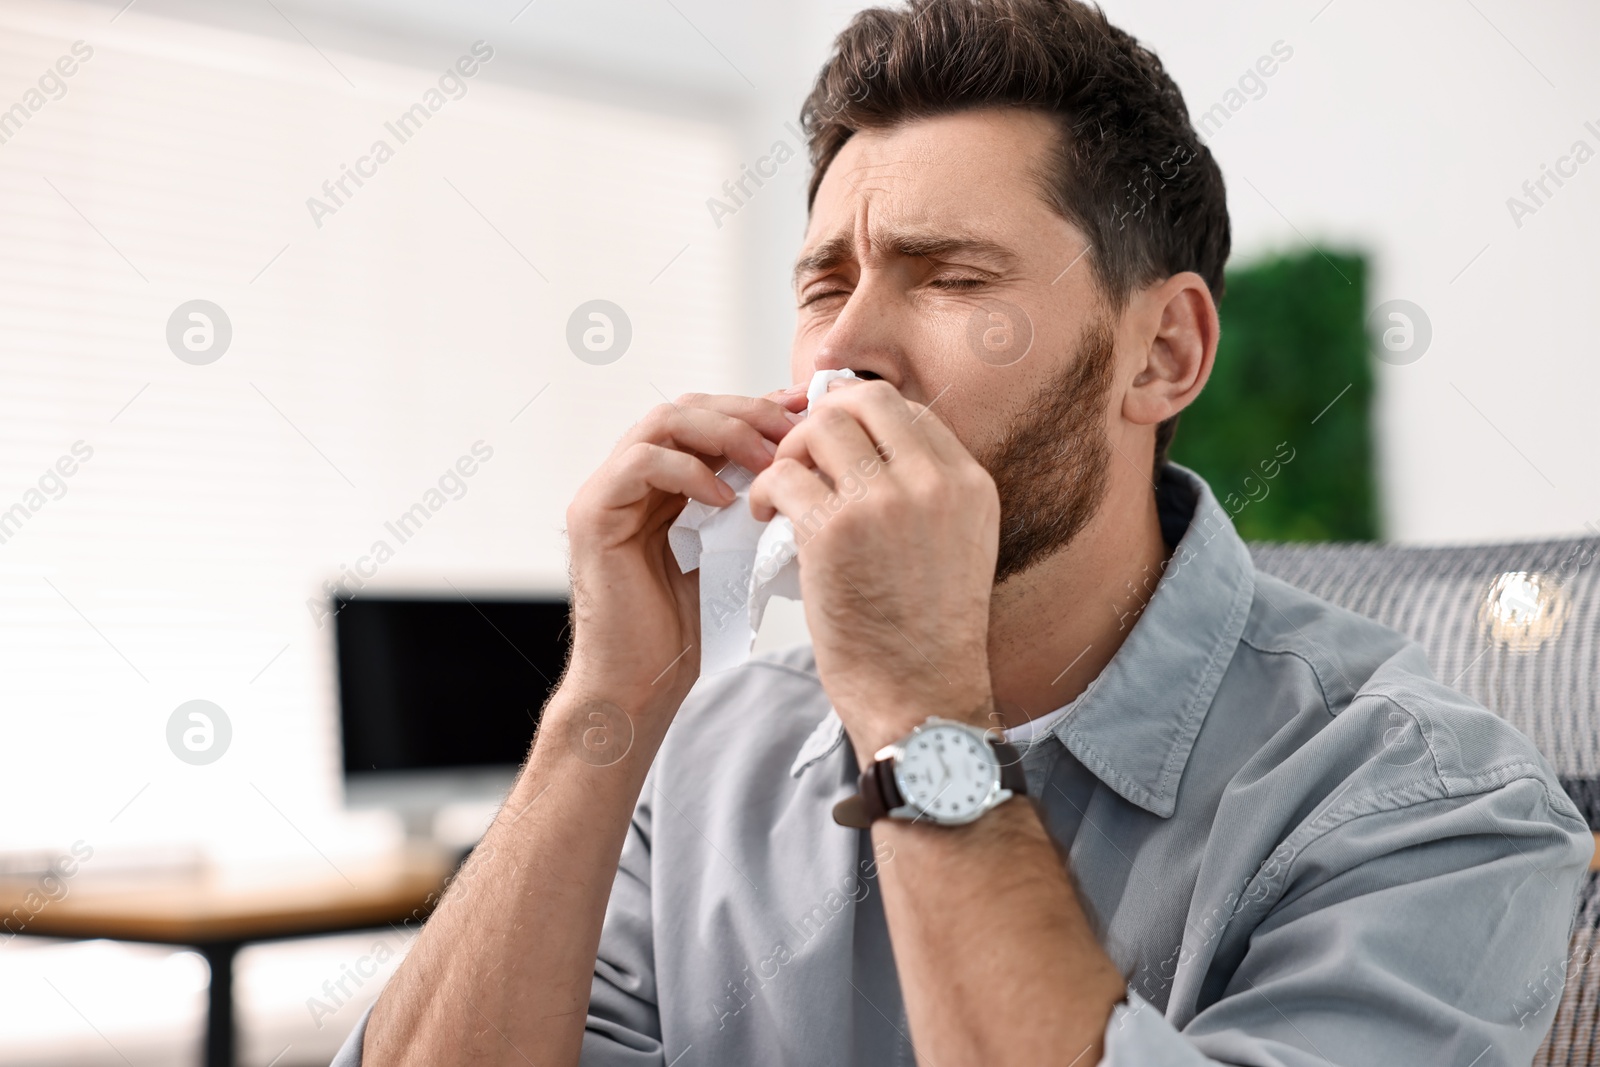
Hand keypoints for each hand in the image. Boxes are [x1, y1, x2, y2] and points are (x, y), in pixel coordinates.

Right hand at [563, 388, 805, 719]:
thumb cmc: (685, 631)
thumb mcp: (732, 551)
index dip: (757, 407)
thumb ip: (747, 505)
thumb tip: (799, 466)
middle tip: (792, 428)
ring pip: (663, 423)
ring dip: (723, 433)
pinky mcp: (592, 514)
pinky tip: (725, 500)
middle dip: (746, 411)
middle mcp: (629, 479)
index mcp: (661, 484)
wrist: (640, 686)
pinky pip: (640, 463)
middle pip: (686, 408)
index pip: (708, 419)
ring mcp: (606, 492)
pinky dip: (688, 471)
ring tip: (766, 460)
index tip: (805, 409)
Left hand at [748, 378, 999, 759]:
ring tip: (781, 490)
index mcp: (969, 484)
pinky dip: (765, 489)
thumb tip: (867, 452)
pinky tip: (764, 516)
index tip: (835, 446)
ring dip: (789, 452)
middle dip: (822, 420)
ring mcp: (884, 503)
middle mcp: (933, 483)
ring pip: (819, 429)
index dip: (861, 418)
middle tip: (801, 456)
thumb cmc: (927, 637)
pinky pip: (783, 477)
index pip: (908, 410)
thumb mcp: (959, 546)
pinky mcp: (834, 531)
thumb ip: (926, 494)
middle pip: (864, 401)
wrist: (921, 698)